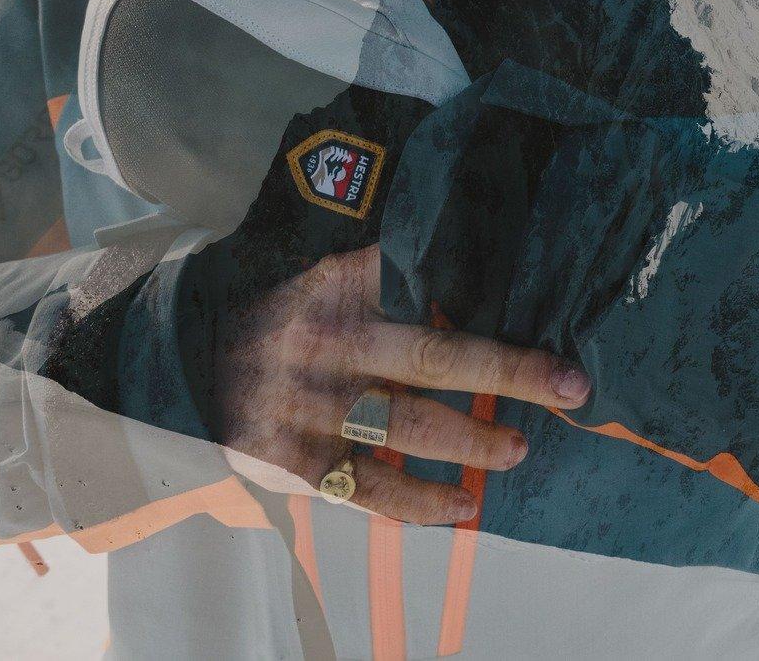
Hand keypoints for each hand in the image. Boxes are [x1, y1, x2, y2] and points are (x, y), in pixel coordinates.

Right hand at [215, 246, 589, 523]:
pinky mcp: (291, 458)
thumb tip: (489, 253)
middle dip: (509, 371)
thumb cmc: (292, 308)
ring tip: (518, 450)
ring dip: (469, 441)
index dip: (486, 284)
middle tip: (569, 385)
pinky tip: (461, 505)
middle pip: (433, 356)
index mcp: (342, 283)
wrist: (188, 355)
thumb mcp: (330, 268)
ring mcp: (309, 404)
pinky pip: (364, 488)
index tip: (547, 299)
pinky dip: (416, 502)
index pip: (423, 277)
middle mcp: (329, 341)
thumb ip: (394, 269)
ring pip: (403, 425)